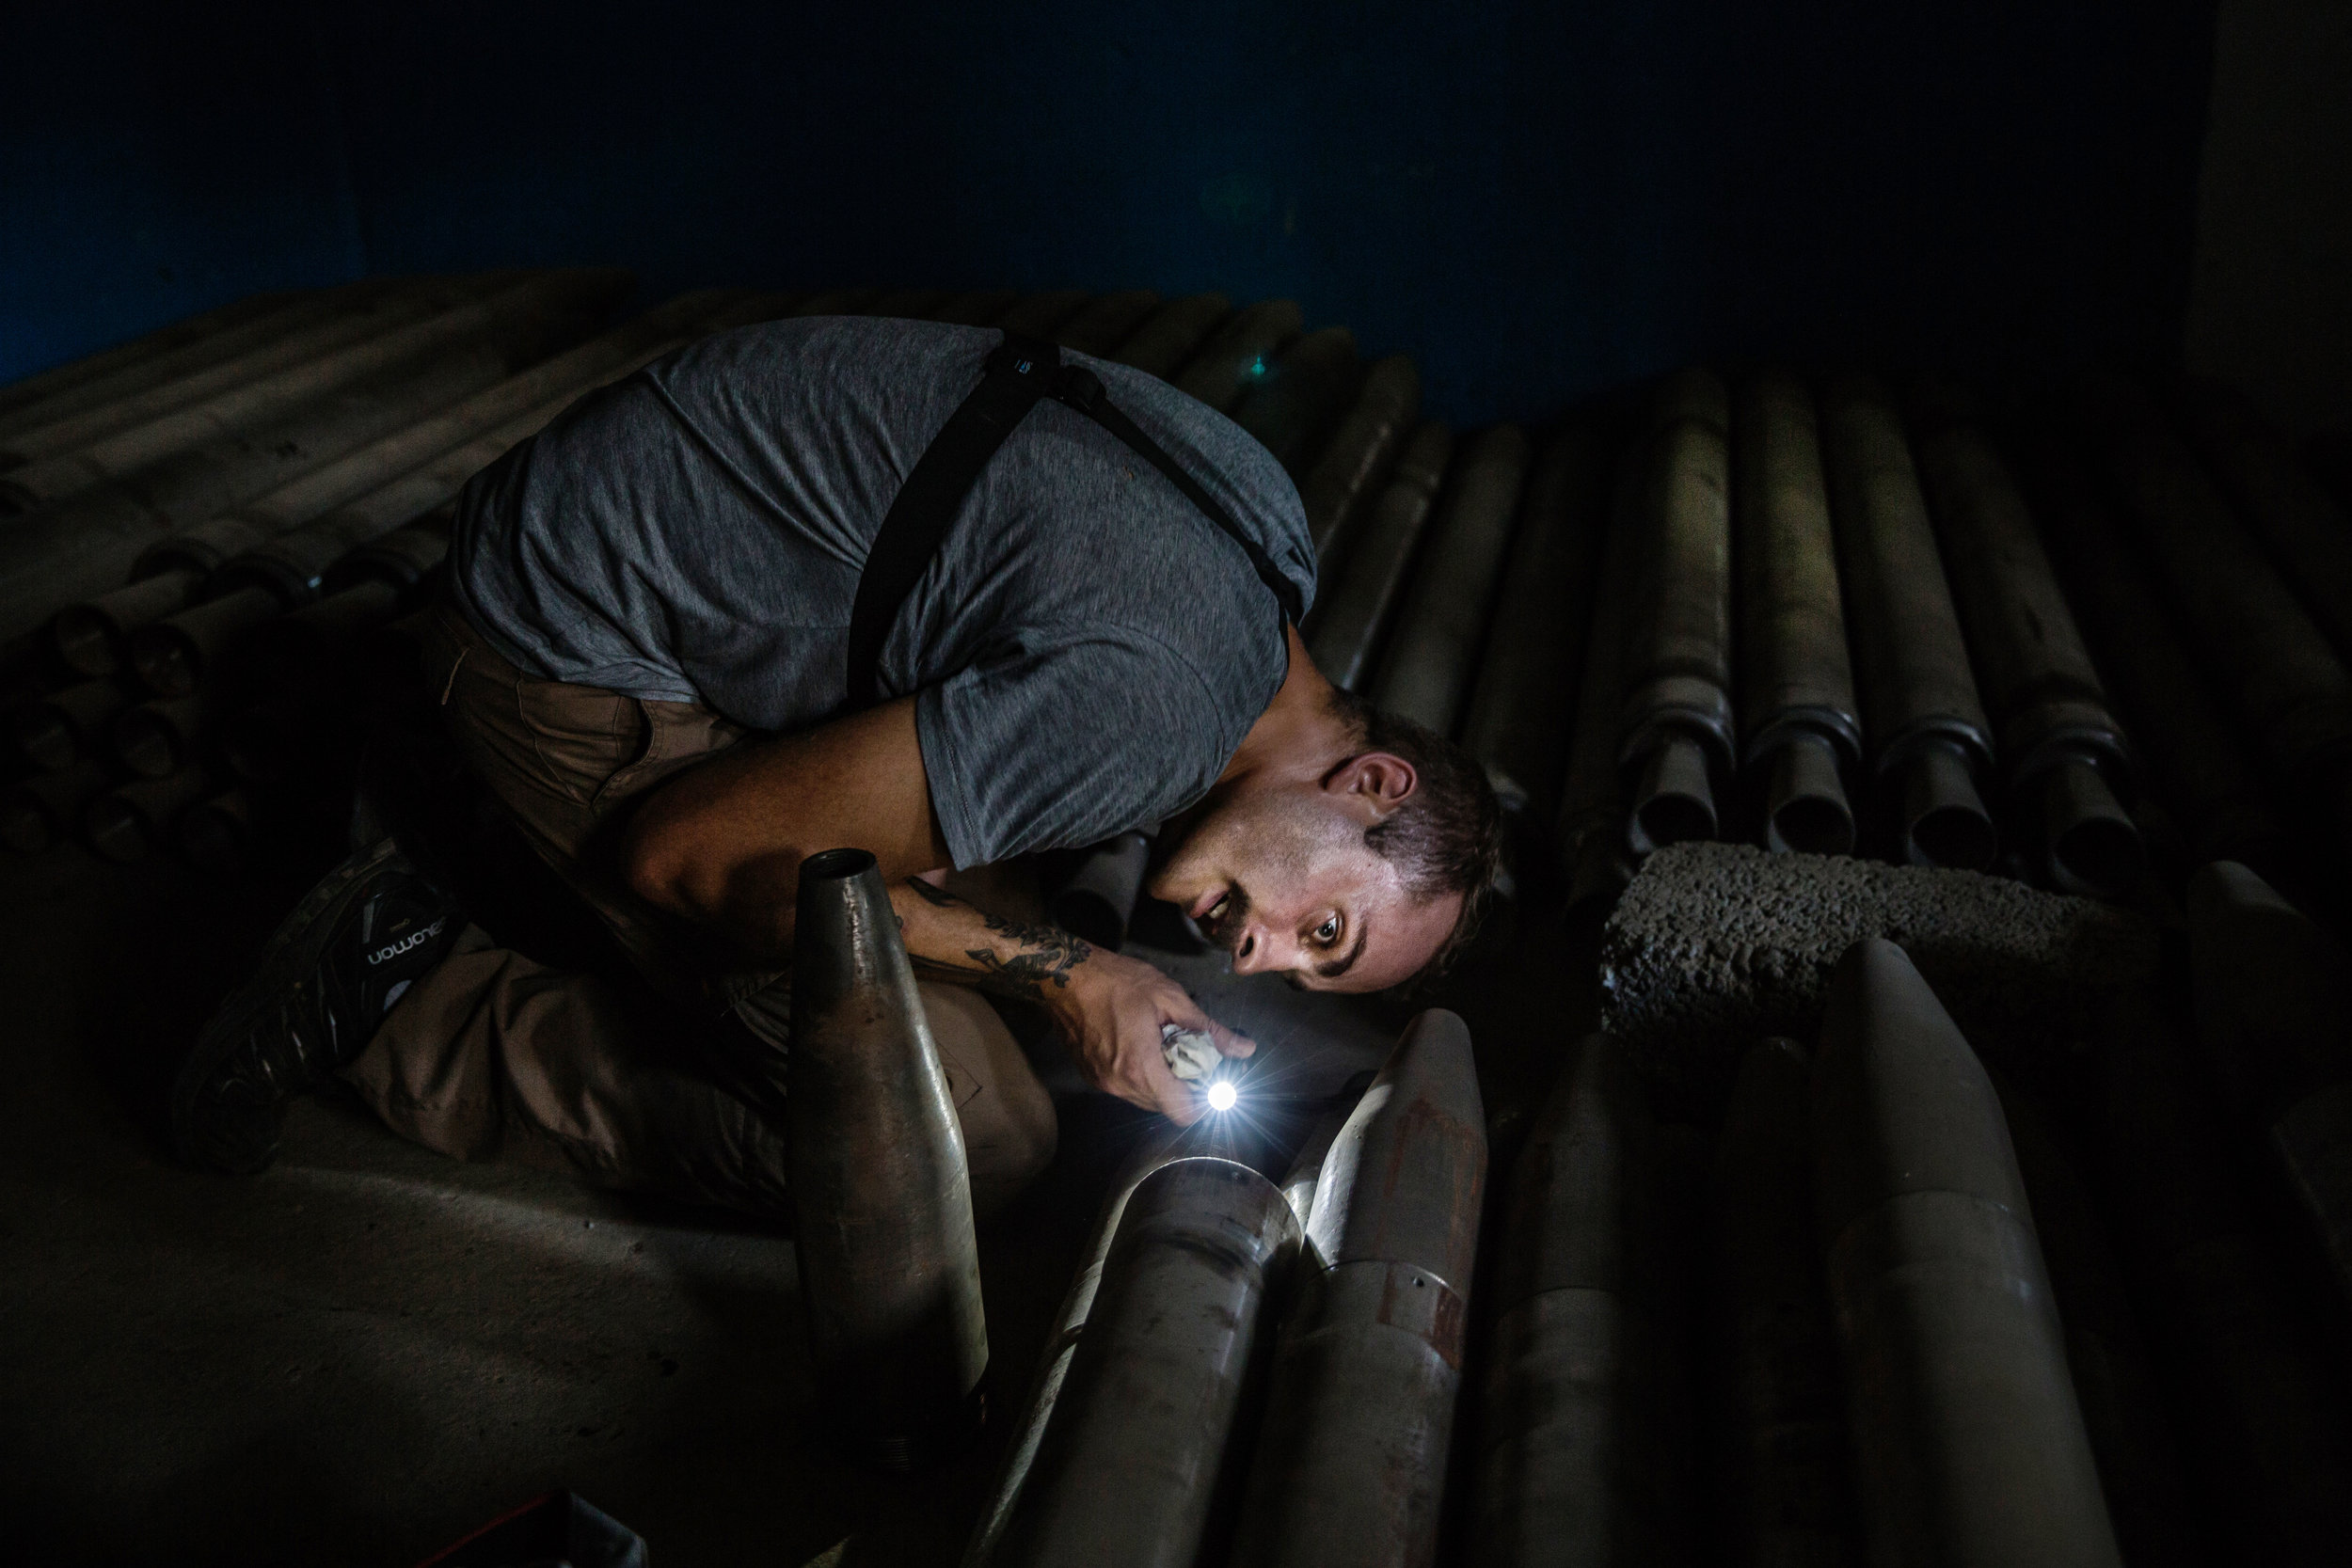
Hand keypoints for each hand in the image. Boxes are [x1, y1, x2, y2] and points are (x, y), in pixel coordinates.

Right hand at [1045, 949, 1255, 1123]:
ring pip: (1144, 1099)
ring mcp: (1102, 1083)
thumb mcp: (1170, 998)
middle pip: (1164, 1107)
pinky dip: (1140, 1075)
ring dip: (1161, 1082)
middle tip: (1190, 1055)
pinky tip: (1142, 1046)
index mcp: (1142, 1069)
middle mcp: (1120, 1085)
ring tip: (1165, 1047)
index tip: (1210, 1079)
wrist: (1063, 976)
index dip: (1203, 1102)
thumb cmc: (1118, 981)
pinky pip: (1125, 1087)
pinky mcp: (1090, 1076)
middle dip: (1183, 1088)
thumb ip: (1208, 1030)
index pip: (1182, 1112)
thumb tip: (1245, 1049)